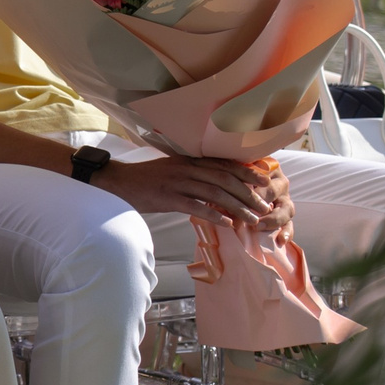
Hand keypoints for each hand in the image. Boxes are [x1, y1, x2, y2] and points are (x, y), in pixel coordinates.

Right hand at [100, 154, 289, 229]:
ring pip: (215, 193)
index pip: (224, 163)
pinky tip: (226, 224)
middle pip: (225, 178)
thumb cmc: (146, 179)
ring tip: (251, 219)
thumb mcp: (172, 169)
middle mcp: (187, 168)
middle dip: (248, 193)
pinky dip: (214, 215)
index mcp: (189, 159)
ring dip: (237, 207)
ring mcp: (177, 182)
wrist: (119, 182)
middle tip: (264, 206)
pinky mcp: (168, 197)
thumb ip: (194, 173)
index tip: (265, 181)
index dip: (247, 171)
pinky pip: (196, 206)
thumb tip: (217, 185)